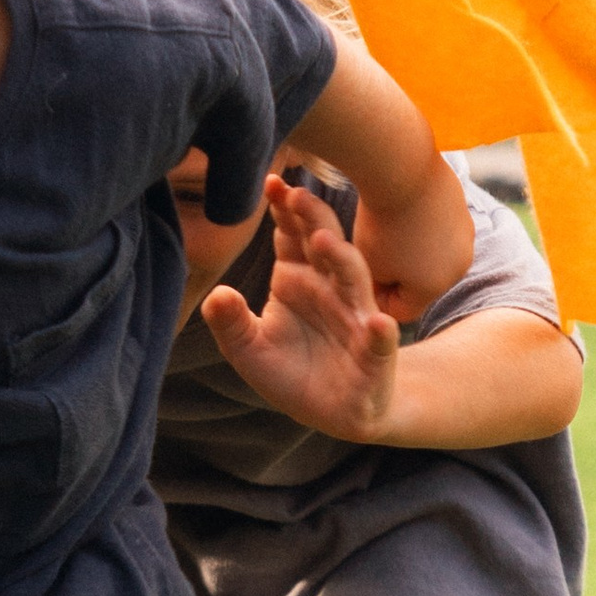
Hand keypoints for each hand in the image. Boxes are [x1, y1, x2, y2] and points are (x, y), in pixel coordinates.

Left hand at [200, 175, 399, 438]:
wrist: (337, 412)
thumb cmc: (292, 371)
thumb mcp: (248, 349)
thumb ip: (230, 322)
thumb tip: (215, 294)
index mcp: (299, 279)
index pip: (293, 236)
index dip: (284, 212)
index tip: (270, 183)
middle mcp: (331, 289)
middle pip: (325, 246)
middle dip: (314, 219)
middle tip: (297, 195)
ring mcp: (357, 318)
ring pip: (354, 282)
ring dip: (343, 260)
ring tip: (326, 242)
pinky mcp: (375, 356)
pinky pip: (380, 342)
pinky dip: (380, 334)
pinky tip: (377, 325)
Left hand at [347, 148, 470, 323]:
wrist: (403, 166)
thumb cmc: (378, 223)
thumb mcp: (368, 265)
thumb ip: (377, 286)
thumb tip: (382, 293)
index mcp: (435, 286)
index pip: (401, 309)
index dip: (376, 295)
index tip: (359, 275)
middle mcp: (460, 265)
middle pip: (419, 282)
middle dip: (395, 273)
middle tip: (370, 251)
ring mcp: (466, 234)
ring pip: (429, 253)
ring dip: (408, 248)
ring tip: (385, 228)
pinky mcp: (463, 207)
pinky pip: (437, 228)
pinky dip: (419, 223)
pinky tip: (401, 209)